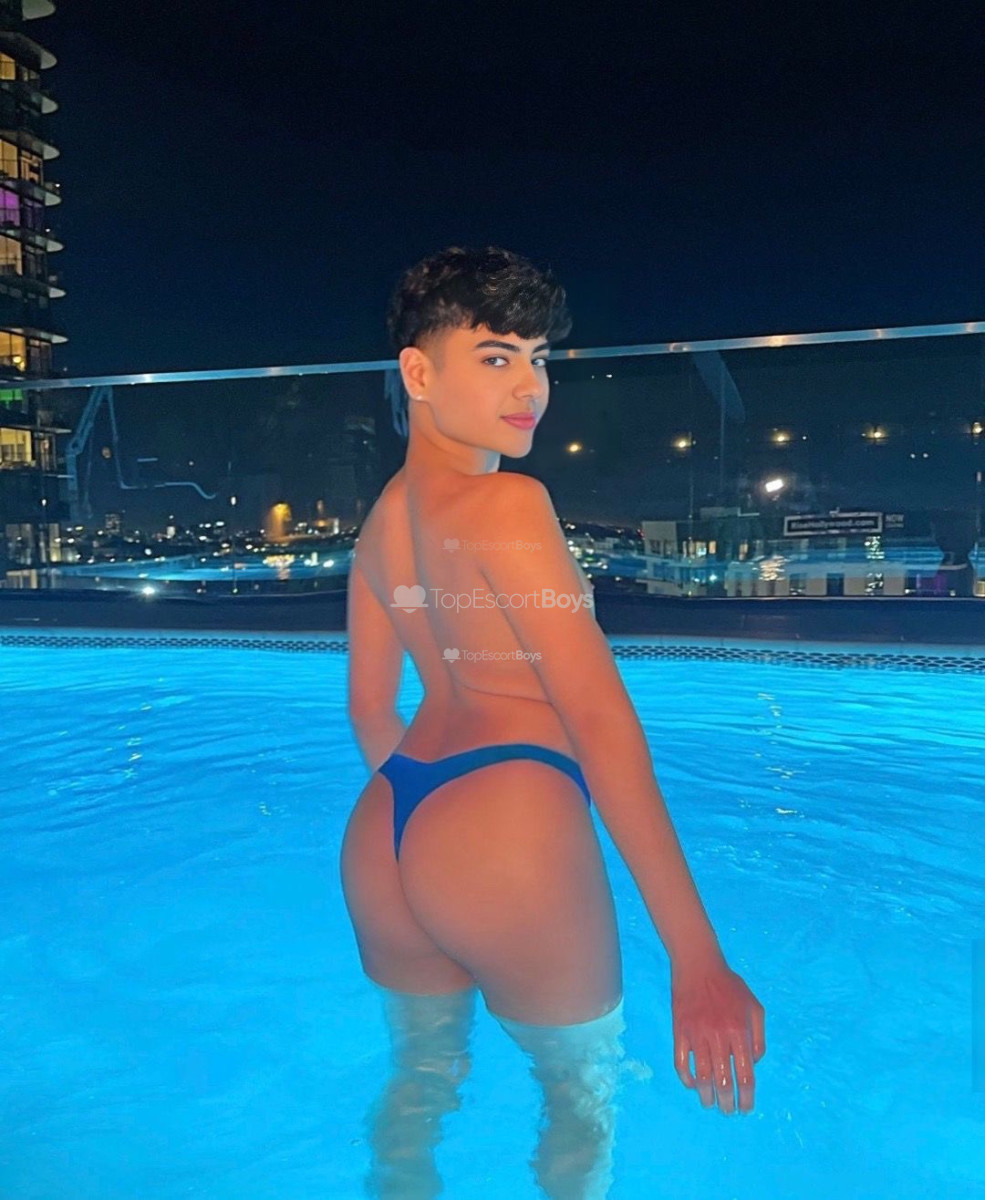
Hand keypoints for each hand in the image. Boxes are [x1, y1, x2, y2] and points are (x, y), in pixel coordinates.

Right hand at [671, 961, 764, 1114]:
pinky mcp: (679, 1032)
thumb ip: (759, 1037)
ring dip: (707, 1096)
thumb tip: (754, 1064)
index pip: (745, 1075)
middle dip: (727, 1103)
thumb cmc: (729, 986)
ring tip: (710, 1104)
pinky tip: (692, 1085)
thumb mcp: (754, 1007)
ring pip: (701, 1076)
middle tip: (727, 1111)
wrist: (699, 966)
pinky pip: (680, 1062)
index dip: (747, 1098)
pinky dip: (686, 1079)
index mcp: (740, 1032)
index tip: (746, 1108)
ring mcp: (697, 1035)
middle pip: (723, 1082)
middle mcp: (719, 1037)